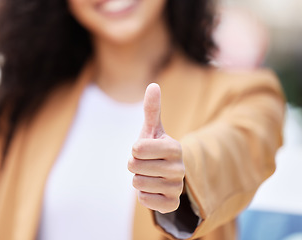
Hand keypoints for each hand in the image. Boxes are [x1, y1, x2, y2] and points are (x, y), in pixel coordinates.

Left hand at [128, 83, 184, 213]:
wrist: (166, 174)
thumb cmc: (155, 149)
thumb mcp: (152, 130)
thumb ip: (152, 109)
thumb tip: (153, 85)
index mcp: (175, 147)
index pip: (137, 149)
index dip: (135, 149)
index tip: (143, 149)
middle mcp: (180, 168)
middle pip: (134, 167)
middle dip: (133, 165)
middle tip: (144, 163)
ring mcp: (177, 187)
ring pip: (138, 184)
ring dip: (138, 180)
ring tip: (149, 175)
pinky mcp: (172, 204)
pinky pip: (145, 201)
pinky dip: (143, 195)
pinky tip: (151, 189)